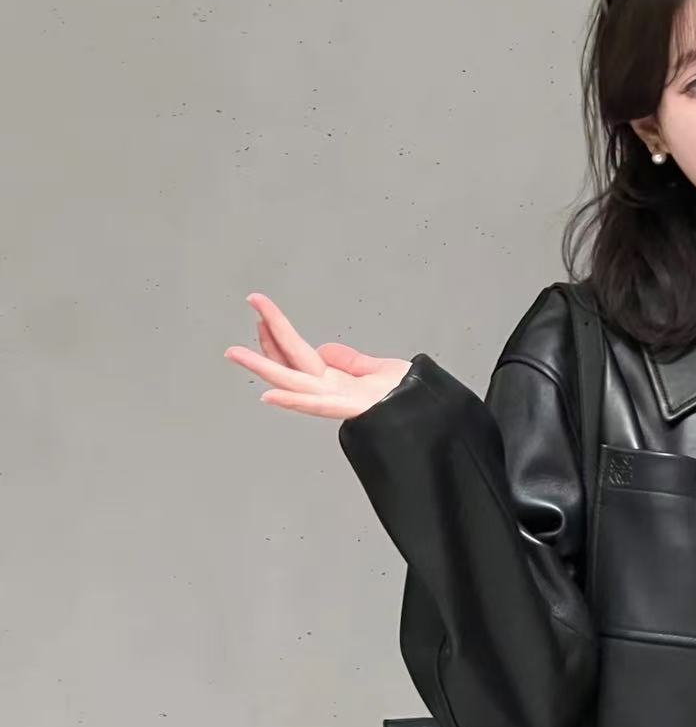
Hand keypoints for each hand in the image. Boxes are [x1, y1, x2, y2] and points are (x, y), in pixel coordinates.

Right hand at [224, 293, 410, 418]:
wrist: (435, 415)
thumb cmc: (413, 398)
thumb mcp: (380, 369)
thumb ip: (351, 361)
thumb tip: (323, 350)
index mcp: (335, 382)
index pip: (296, 355)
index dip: (276, 334)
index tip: (259, 311)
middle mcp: (331, 393)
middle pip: (287, 366)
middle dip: (261, 346)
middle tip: (231, 332)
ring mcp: (339, 402)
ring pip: (293, 383)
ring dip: (262, 367)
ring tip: (235, 353)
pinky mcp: (352, 408)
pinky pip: (317, 404)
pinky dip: (292, 401)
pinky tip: (269, 395)